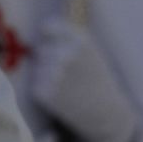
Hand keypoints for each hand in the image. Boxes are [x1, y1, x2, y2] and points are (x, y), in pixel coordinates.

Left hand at [30, 16, 137, 141]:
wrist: (107, 114)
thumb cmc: (100, 83)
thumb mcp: (92, 54)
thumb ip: (69, 41)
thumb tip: (40, 32)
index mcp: (80, 41)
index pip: (48, 27)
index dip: (48, 38)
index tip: (52, 46)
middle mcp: (66, 54)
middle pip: (41, 49)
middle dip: (48, 60)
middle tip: (67, 76)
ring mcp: (54, 73)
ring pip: (37, 67)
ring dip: (45, 76)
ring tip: (66, 87)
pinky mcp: (44, 92)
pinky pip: (35, 85)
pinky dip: (44, 91)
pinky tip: (61, 97)